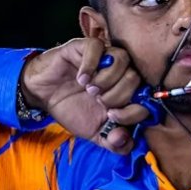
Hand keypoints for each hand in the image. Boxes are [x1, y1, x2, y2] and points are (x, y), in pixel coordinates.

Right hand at [20, 38, 149, 153]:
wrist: (44, 95)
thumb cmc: (73, 109)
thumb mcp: (94, 133)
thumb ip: (113, 142)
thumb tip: (126, 141)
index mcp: (128, 92)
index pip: (146, 98)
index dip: (133, 111)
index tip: (111, 117)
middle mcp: (121, 72)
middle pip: (135, 78)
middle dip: (116, 96)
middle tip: (98, 101)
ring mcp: (105, 56)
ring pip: (122, 59)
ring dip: (106, 79)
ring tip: (90, 90)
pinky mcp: (86, 46)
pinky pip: (98, 46)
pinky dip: (90, 65)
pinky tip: (81, 78)